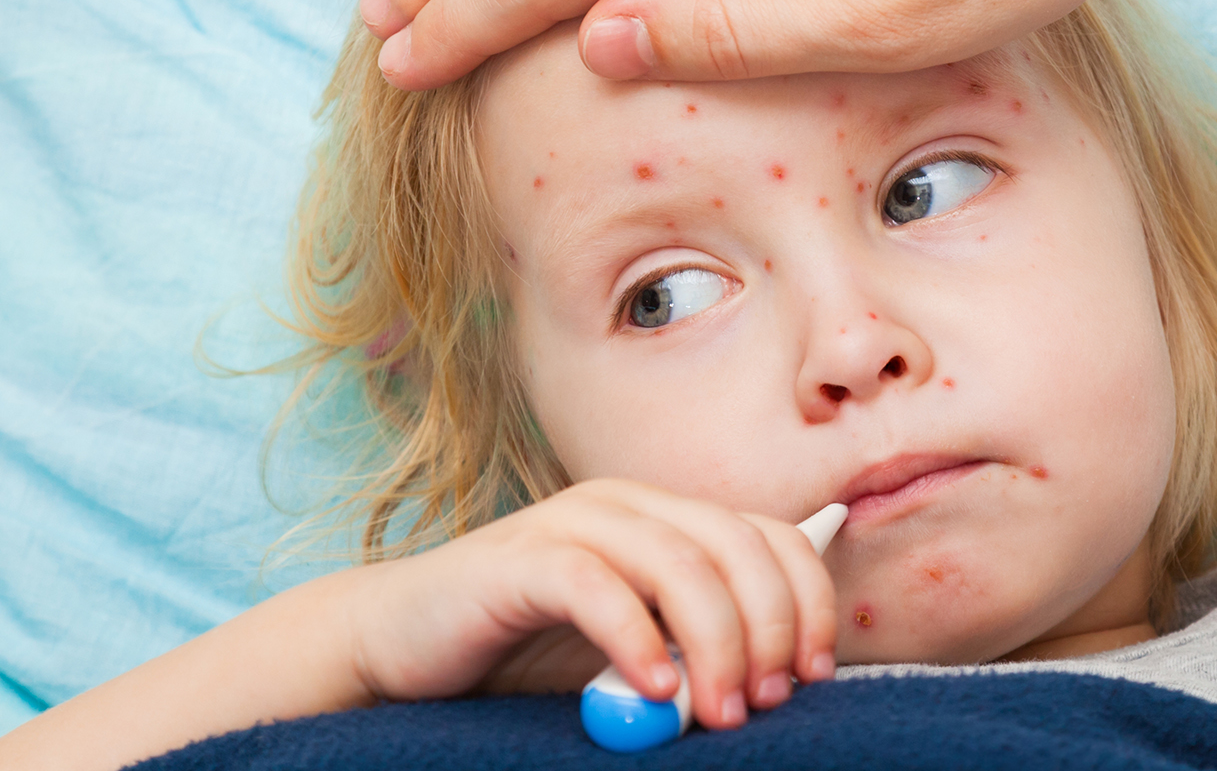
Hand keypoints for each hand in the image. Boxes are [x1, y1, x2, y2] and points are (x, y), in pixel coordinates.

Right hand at [341, 479, 838, 729]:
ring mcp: (571, 522)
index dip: (808, 601)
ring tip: (718, 711)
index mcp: (668, 519)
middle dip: (769, 627)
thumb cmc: (526, 656)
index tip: (815, 673)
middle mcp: (628, 505)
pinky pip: (597, 587)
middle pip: (736, 546)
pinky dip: (635, 638)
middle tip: (768, 701)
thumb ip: (698, 649)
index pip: (772, 536)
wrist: (401, 645)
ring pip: (679, 563)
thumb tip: (788, 677)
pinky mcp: (520, 560)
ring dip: (716, 642)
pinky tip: (651, 688)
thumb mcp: (635, 651)